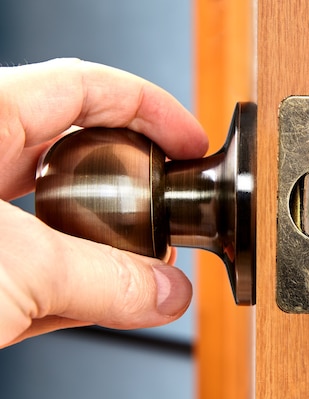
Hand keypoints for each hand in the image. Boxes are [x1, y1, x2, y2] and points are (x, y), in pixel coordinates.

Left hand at [0, 58, 207, 346]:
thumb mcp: (14, 266)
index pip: (85, 86)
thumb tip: (166, 292)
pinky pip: (37, 264)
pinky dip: (75, 286)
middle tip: (175, 204)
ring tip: (148, 266)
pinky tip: (105, 303)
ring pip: (60, 215)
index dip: (152, 108)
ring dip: (111, 245)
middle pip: (81, 151)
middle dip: (138, 180)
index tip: (191, 141)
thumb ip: (103, 281)